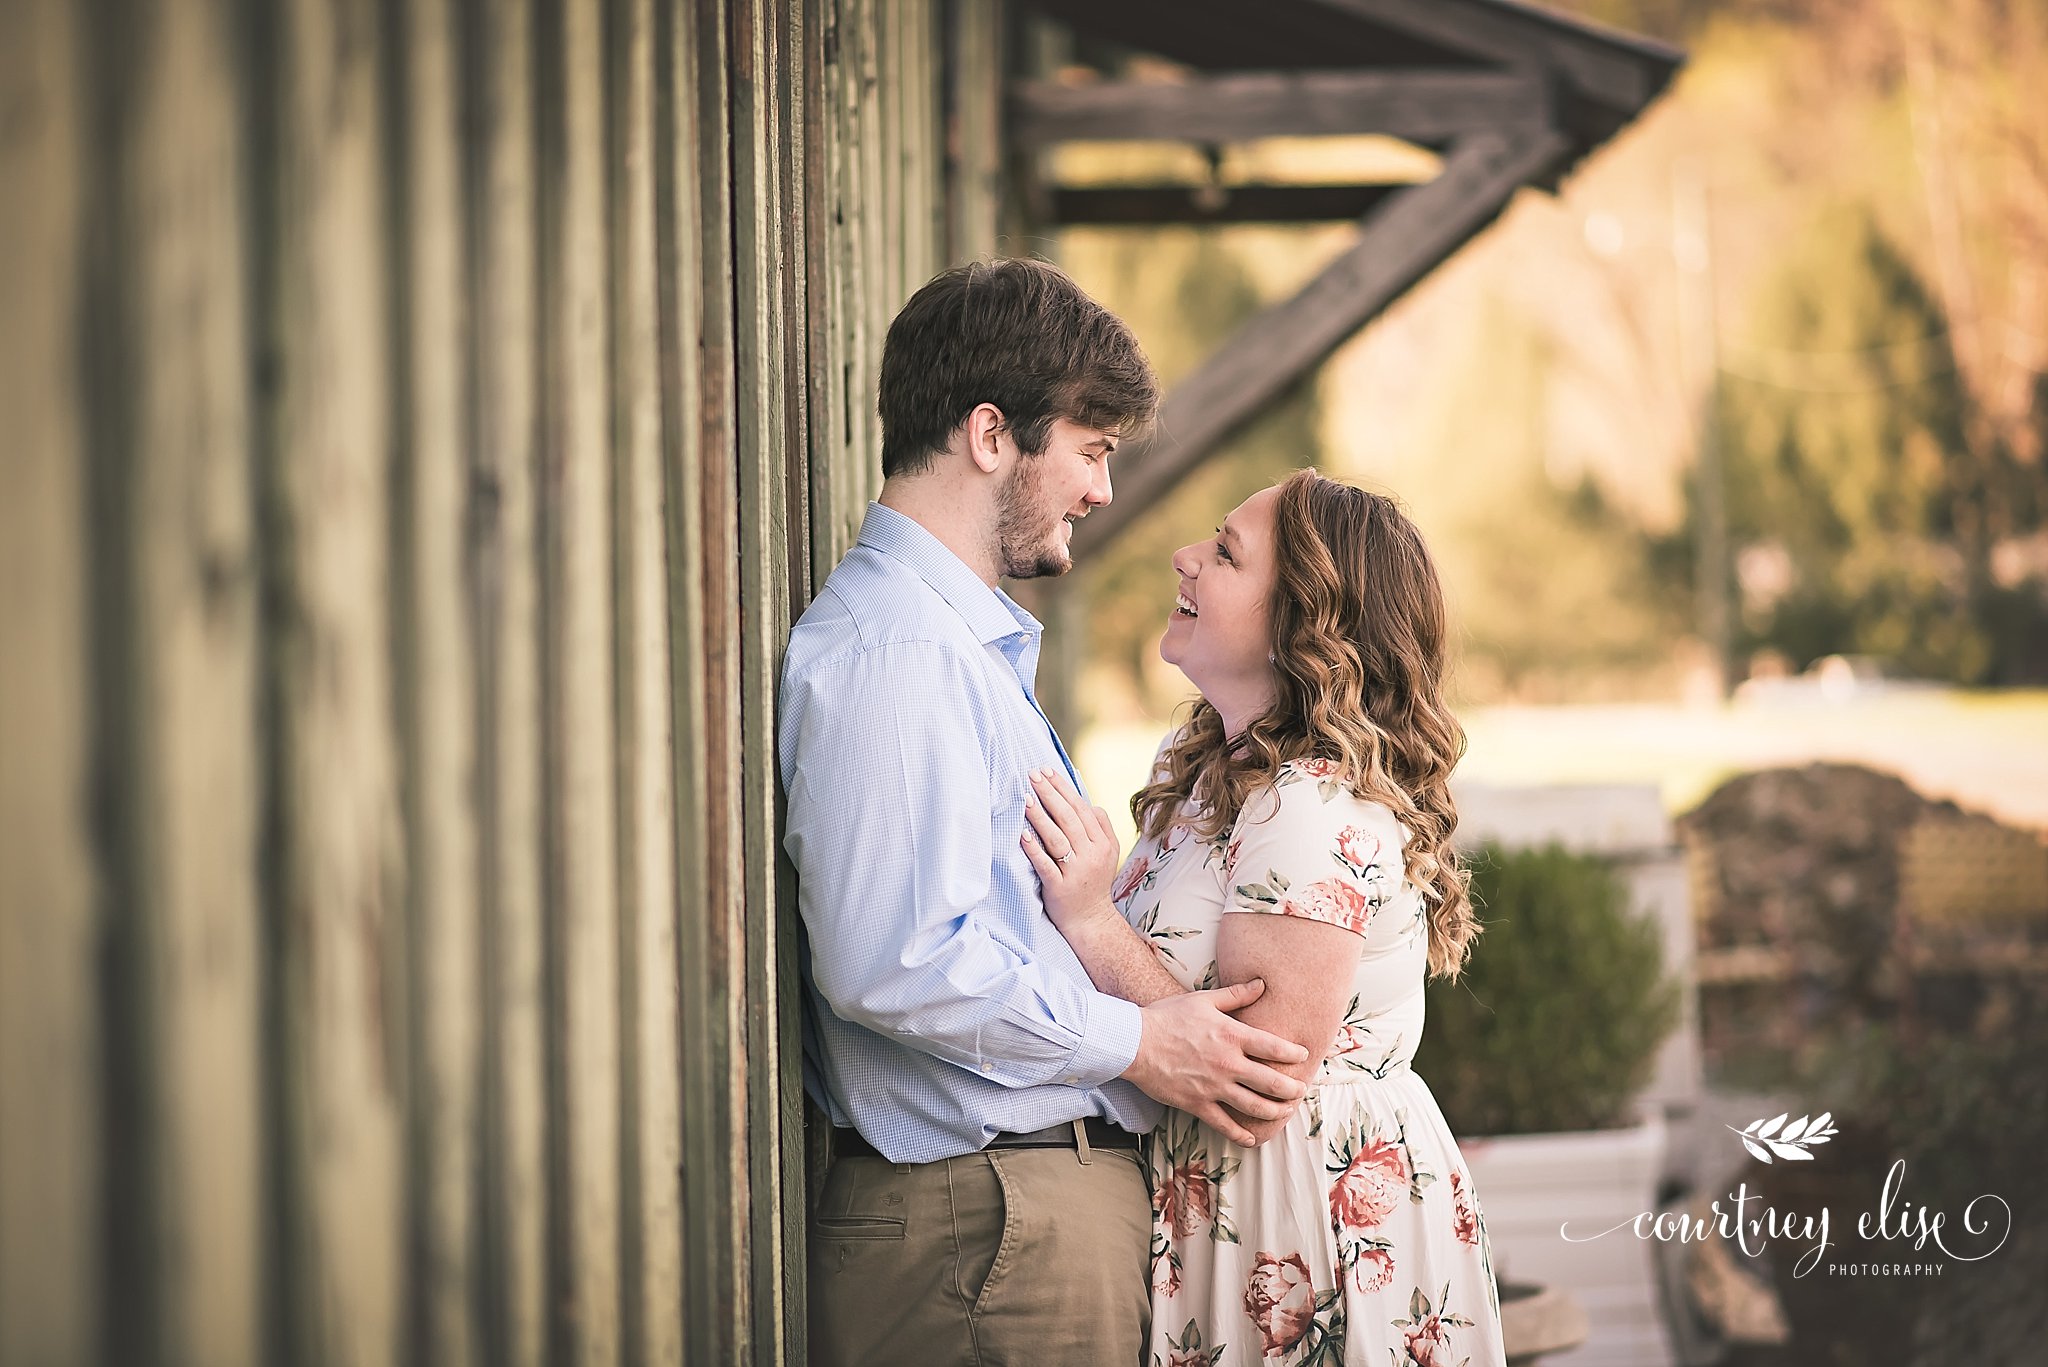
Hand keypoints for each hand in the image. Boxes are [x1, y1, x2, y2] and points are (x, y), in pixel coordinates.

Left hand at [1019, 766, 1121, 931]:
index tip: (1047, 771)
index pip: (1081, 809)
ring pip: (1057, 838)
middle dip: (1050, 794)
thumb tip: (1090, 803)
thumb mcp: (1108, 853)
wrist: (1091, 920)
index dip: (1063, 788)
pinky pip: (1045, 864)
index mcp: (1102, 843)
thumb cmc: (1093, 882)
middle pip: (1069, 819)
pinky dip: (1034, 849)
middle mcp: (1091, 854)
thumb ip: (1102, 827)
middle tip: (1032, 775)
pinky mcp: (1059, 887)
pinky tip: (1022, 834)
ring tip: (1025, 797)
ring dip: (1040, 816)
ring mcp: (1076, 871)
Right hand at [1123, 980, 1309, 1146]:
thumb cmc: (1168, 1017)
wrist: (1135, 1042)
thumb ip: (1236, 995)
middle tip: (1300, 1090)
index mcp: (1232, 1036)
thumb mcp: (1204, 1000)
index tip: (1302, 1056)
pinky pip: (1225, 1124)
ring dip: (1275, 1112)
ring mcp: (1214, 1087)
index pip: (1275, 1048)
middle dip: (1291, 1089)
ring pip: (1255, 1106)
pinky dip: (1241, 1135)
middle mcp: (1228, 1064)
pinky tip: (1251, 1139)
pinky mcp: (1198, 1104)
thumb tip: (1261, 983)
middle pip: (1272, 1082)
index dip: (1294, 1054)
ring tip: (1285, 1111)